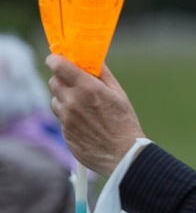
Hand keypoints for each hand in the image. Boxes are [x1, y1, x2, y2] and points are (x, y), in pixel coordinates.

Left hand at [47, 54, 145, 176]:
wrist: (121, 154)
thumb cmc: (124, 122)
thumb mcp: (119, 94)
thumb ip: (103, 75)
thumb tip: (94, 60)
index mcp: (87, 88)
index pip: (59, 66)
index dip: (55, 59)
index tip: (58, 58)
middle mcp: (72, 101)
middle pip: (54, 81)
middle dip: (61, 78)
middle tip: (74, 81)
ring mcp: (66, 118)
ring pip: (55, 99)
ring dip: (64, 97)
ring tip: (82, 103)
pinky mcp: (64, 132)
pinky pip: (61, 117)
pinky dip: (69, 114)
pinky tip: (85, 120)